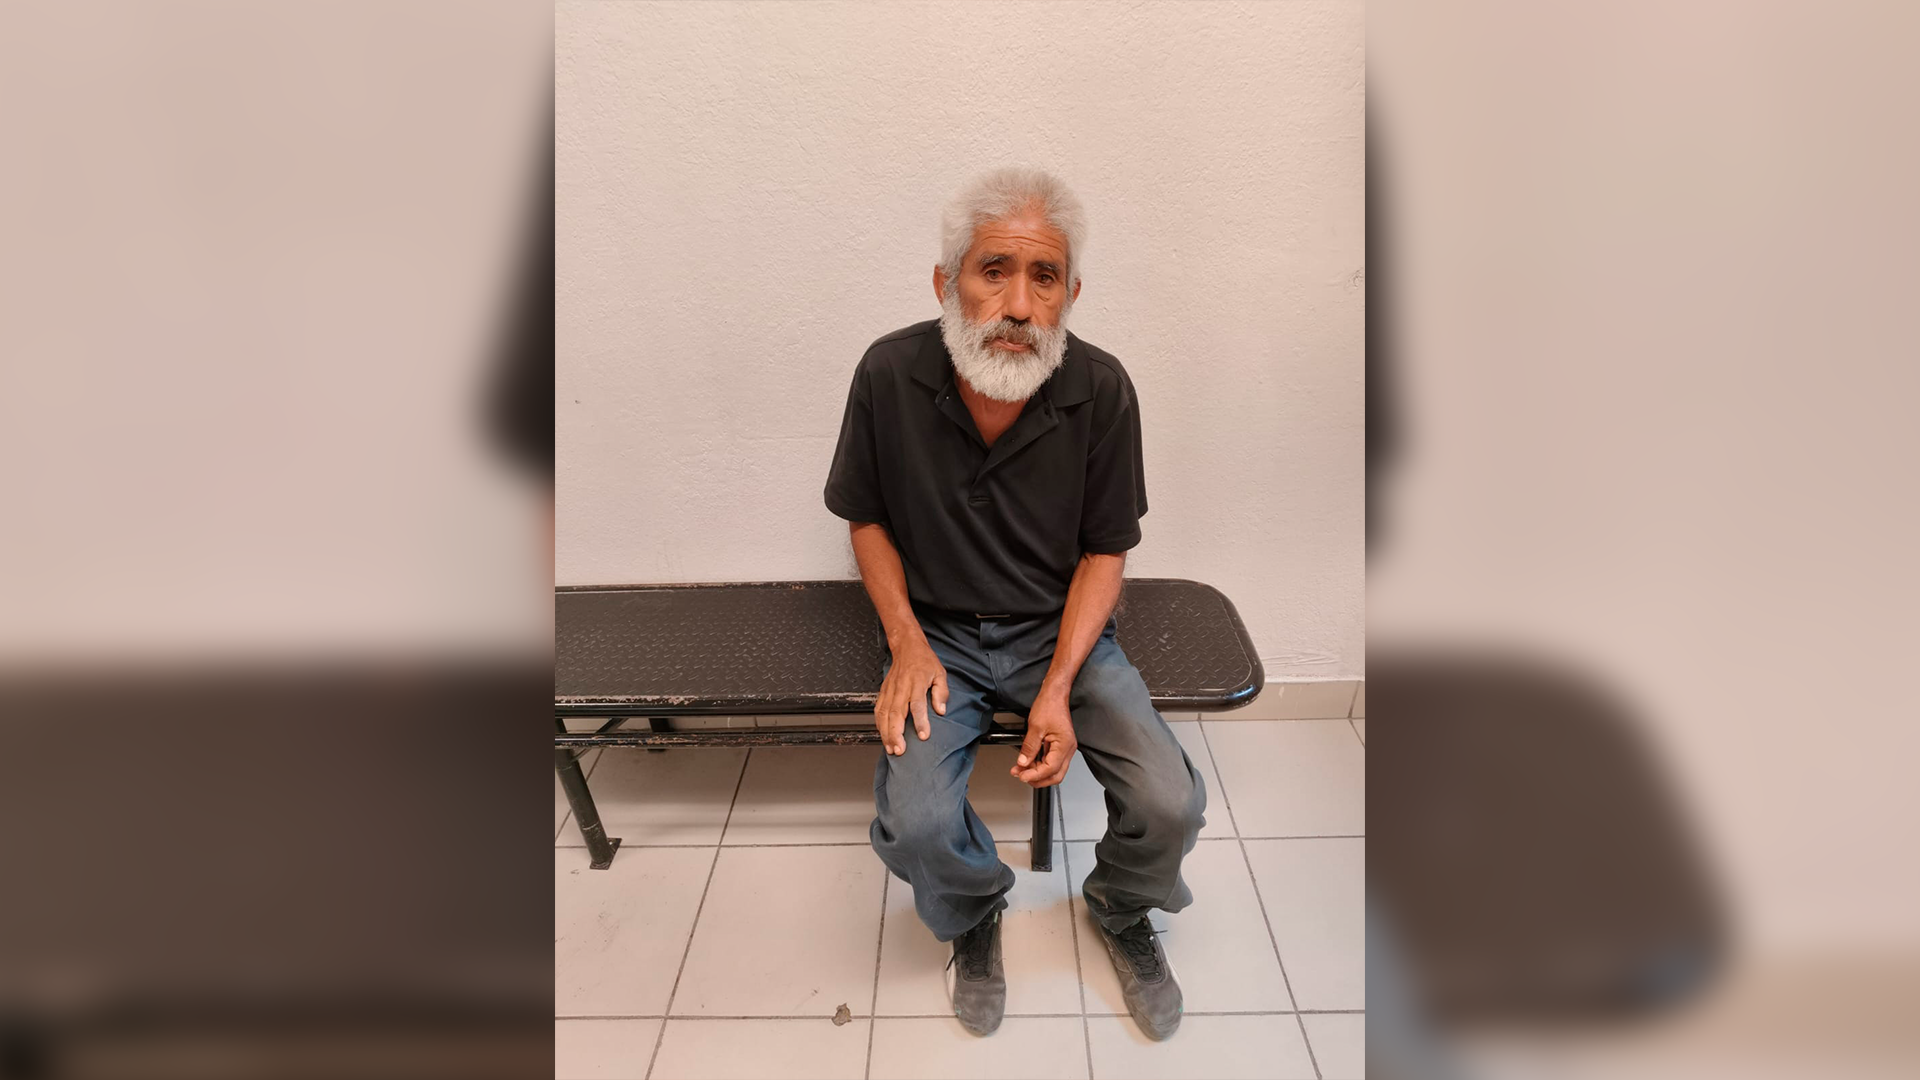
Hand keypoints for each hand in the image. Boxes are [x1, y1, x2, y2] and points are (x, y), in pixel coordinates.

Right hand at [875, 638, 947, 755]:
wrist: (907, 647)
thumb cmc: (924, 661)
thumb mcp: (940, 673)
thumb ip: (941, 693)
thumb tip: (941, 710)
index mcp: (916, 682)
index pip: (917, 705)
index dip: (920, 721)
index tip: (923, 736)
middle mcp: (901, 688)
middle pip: (896, 713)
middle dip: (896, 734)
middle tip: (900, 750)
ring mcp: (890, 690)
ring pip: (884, 714)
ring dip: (886, 733)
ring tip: (891, 748)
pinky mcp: (883, 692)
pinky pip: (878, 710)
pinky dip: (879, 725)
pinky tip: (883, 736)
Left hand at [1011, 692, 1076, 787]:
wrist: (1054, 694)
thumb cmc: (1049, 706)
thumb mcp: (1035, 727)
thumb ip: (1029, 748)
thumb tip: (1023, 762)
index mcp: (1064, 745)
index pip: (1051, 769)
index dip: (1035, 775)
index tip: (1022, 775)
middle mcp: (1068, 749)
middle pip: (1055, 775)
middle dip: (1037, 779)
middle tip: (1021, 776)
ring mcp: (1064, 748)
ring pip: (1053, 770)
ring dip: (1037, 772)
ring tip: (1020, 769)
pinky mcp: (1059, 746)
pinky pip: (1051, 761)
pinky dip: (1039, 764)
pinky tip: (1028, 762)